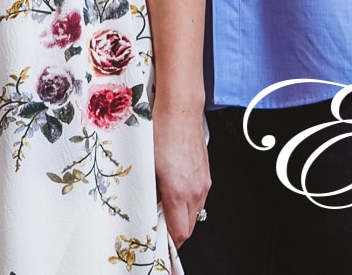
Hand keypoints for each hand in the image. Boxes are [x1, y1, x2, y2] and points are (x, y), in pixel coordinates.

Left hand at [153, 103, 210, 246]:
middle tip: (158, 223)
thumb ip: (149, 190)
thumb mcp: (146, 164)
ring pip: (194, 211)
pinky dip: (187, 200)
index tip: (159, 241)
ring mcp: (203, 182)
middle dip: (175, 229)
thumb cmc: (159, 131)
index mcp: (178, 191)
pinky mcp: (206, 174)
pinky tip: (174, 188)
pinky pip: (198, 196)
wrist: (179, 109)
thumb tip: (148, 206)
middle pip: (189, 225)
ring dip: (181, 214)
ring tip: (163, 203)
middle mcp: (195, 190)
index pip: (179, 231)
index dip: (169, 241)